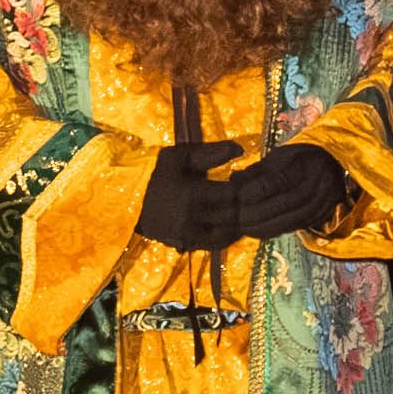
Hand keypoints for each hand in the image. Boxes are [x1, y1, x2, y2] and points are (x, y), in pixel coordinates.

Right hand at [144, 143, 349, 252]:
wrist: (126, 200)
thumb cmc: (155, 172)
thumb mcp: (181, 155)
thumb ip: (211, 153)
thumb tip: (241, 149)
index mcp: (194, 194)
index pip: (234, 195)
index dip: (250, 190)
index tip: (260, 182)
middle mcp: (194, 219)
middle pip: (235, 217)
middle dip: (251, 209)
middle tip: (266, 200)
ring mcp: (189, 236)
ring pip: (228, 235)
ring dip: (243, 224)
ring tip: (255, 213)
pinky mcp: (186, 245)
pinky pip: (215, 244)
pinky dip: (229, 235)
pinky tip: (236, 224)